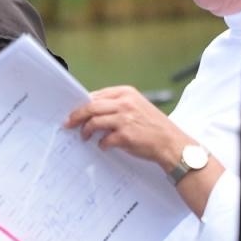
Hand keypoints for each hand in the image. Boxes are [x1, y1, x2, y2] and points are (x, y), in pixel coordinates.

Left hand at [66, 86, 187, 165]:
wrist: (172, 143)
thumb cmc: (153, 127)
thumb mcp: (137, 107)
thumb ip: (117, 106)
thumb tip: (92, 111)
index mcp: (126, 93)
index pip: (96, 95)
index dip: (82, 104)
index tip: (73, 112)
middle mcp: (125, 103)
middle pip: (90, 107)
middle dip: (76, 116)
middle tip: (68, 124)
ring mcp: (125, 119)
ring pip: (93, 122)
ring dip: (86, 131)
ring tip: (85, 137)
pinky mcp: (125, 135)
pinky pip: (104, 140)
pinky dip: (101, 144)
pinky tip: (104, 147)